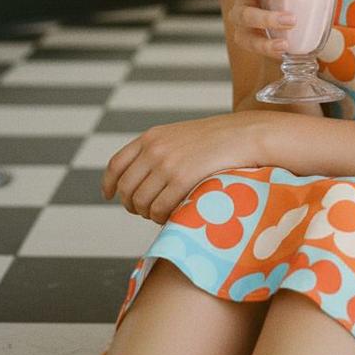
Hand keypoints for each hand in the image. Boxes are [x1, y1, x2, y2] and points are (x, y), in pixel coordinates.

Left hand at [101, 112, 261, 223]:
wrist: (245, 135)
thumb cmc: (218, 140)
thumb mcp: (181, 136)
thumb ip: (159, 151)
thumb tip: (141, 179)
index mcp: (152, 137)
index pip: (116, 164)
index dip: (109, 184)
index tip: (110, 195)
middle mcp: (154, 149)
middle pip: (125, 189)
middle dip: (132, 204)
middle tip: (147, 210)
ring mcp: (167, 163)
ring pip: (140, 203)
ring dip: (148, 214)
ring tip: (162, 213)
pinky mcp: (181, 179)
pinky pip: (158, 209)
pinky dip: (161, 218)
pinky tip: (173, 216)